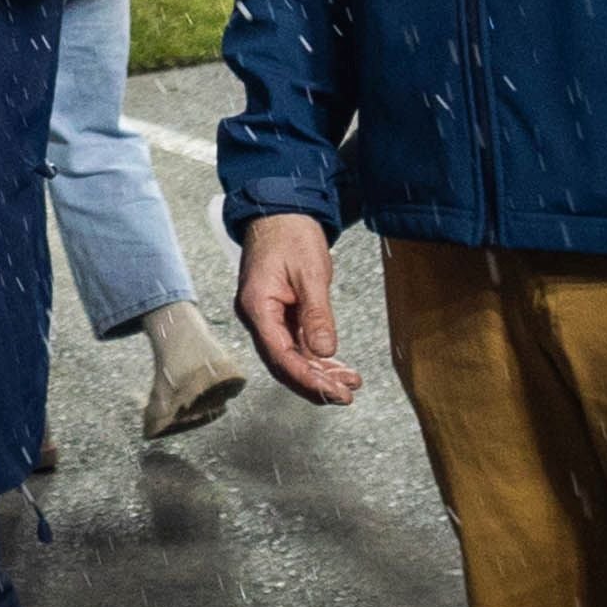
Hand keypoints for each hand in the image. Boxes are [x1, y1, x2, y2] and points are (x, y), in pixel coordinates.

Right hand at [236, 212, 361, 405]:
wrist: (280, 212)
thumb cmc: (290, 235)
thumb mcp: (310, 272)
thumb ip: (316, 314)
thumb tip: (325, 351)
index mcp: (257, 305)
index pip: (279, 355)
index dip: (307, 378)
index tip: (335, 392)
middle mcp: (256, 315)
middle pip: (282, 362)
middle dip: (314, 382)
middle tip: (347, 395)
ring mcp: (266, 316)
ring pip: (290, 357)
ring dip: (318, 373)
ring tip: (350, 383)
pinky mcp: (278, 314)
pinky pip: (295, 344)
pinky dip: (316, 358)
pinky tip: (337, 367)